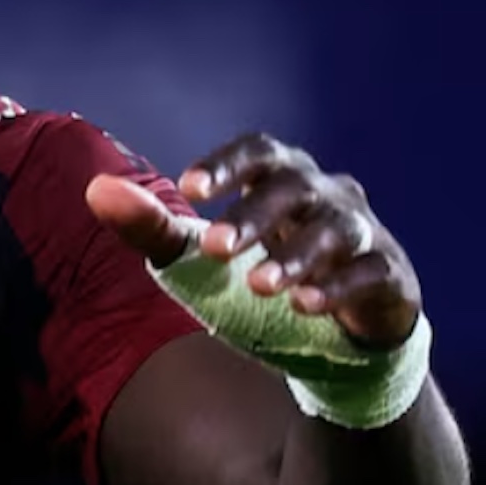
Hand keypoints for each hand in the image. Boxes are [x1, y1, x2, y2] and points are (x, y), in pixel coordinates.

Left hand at [84, 131, 421, 349]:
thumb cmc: (263, 271)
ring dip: (295, 256)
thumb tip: (95, 190)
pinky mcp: (390, 277)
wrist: (341, 334)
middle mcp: (327, 194)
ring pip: (336, 231)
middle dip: (253, 217)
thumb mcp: (204, 253)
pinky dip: (337, 289)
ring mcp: (365, 233)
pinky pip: (369, 275)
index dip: (226, 163)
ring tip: (256, 284)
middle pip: (294, 189)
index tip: (188, 188)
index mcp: (282, 177)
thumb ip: (152, 226)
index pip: (259, 150)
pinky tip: (304, 306)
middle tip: (213, 248)